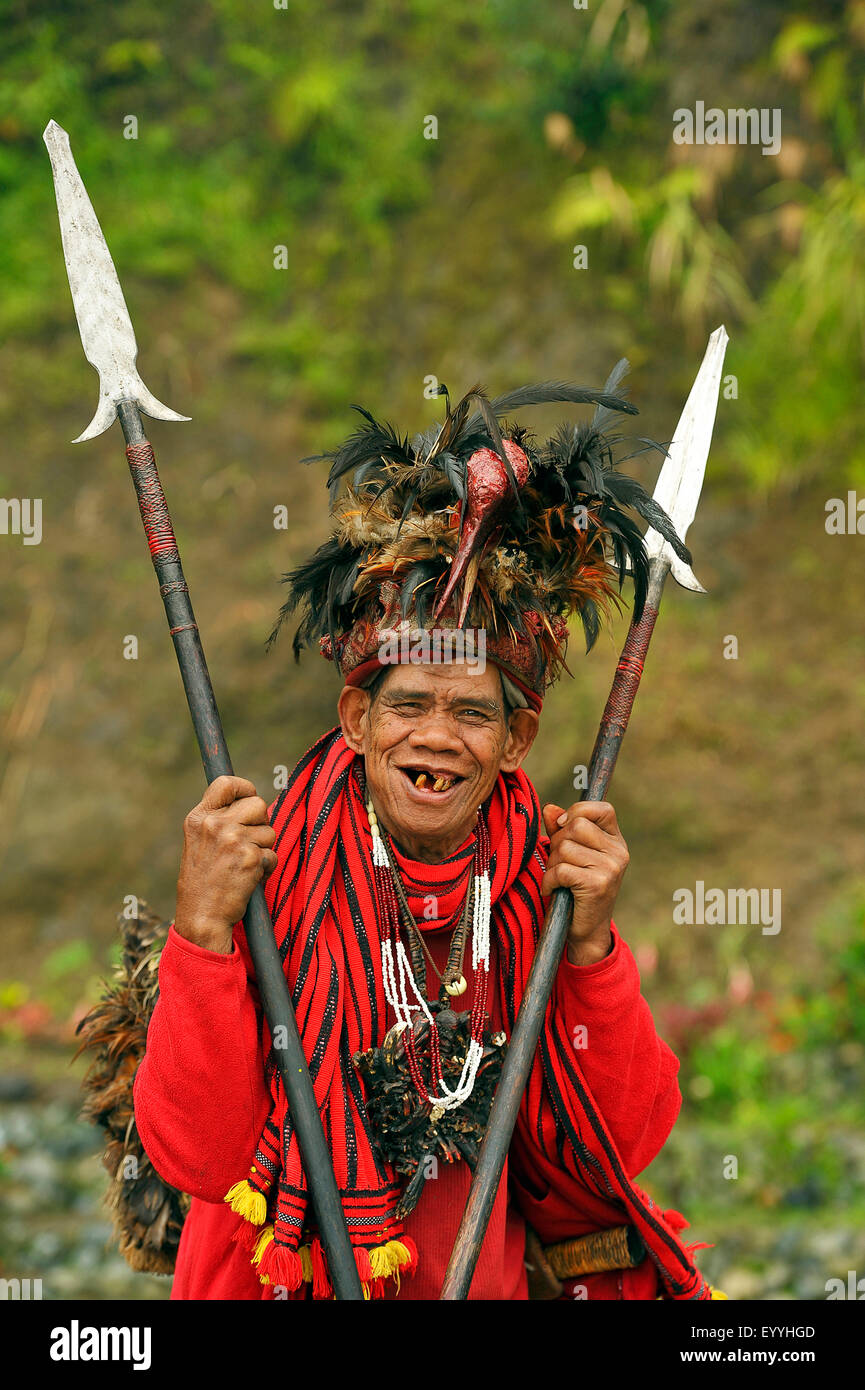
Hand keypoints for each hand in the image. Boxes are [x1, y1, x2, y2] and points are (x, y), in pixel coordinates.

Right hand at [175, 776, 277, 952]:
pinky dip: (267, 867)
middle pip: (258, 804)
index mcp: (199, 818)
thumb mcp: (199, 842)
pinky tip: (249, 877)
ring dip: (264, 848)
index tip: (248, 799)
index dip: (245, 788)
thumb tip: (251, 801)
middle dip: (261, 822)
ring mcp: (233, 840)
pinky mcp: (250, 858)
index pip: (227, 782)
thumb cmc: (202, 881)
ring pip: (270, 831)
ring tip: (244, 864)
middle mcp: (215, 825)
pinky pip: (273, 854)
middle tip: (249, 842)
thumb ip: (219, 820)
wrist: (201, 916)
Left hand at [541, 800, 628, 965]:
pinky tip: (554, 890)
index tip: (564, 826)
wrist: (587, 930)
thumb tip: (550, 809)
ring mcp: (611, 868)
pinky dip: (549, 881)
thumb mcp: (572, 855)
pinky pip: (560, 870)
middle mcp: (618, 852)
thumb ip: (561, 830)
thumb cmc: (576, 889)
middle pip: (575, 826)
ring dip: (552, 864)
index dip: (578, 811)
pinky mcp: (597, 885)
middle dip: (557, 843)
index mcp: (615, 841)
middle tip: (559, 863)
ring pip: (564, 848)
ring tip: (559, 880)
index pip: (602, 808)